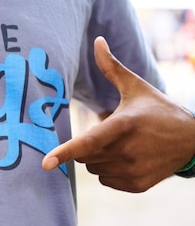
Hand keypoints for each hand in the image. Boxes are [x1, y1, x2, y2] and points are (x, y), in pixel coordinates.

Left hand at [42, 37, 194, 191]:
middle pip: (84, 154)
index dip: (65, 152)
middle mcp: (127, 151)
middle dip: (89, 144)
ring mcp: (133, 170)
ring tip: (123, 144)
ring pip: (93, 167)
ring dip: (98, 157)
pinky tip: (128, 158)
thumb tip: (97, 40)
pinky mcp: (136, 185)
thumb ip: (111, 67)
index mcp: (124, 125)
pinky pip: (105, 180)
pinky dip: (109, 170)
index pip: (89, 142)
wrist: (193, 142)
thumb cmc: (158, 110)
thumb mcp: (135, 87)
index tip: (45, 163)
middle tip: (111, 132)